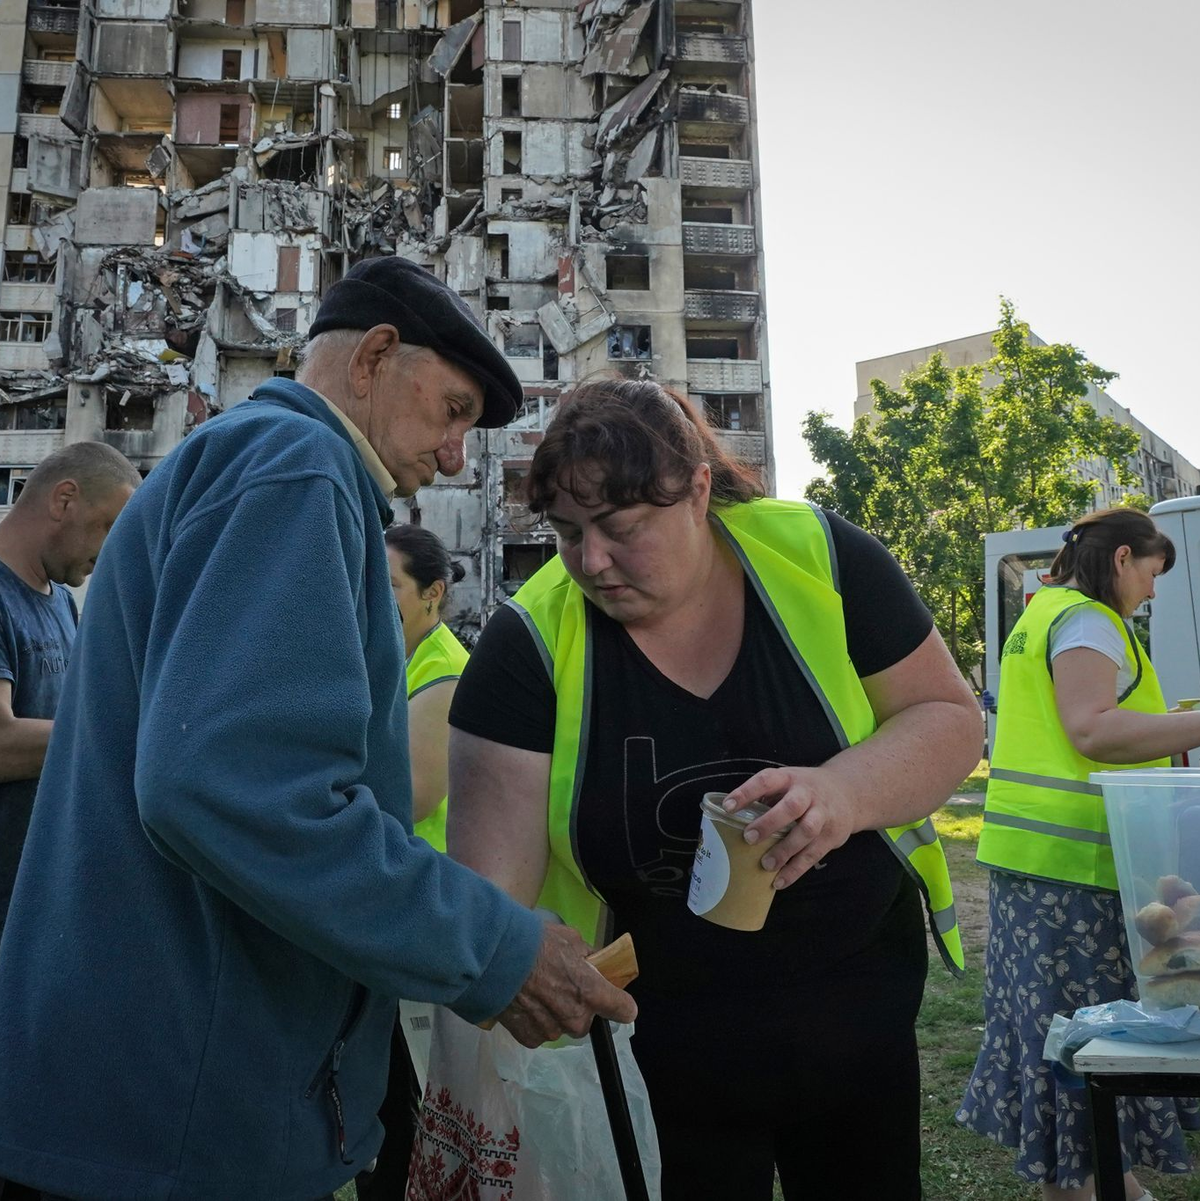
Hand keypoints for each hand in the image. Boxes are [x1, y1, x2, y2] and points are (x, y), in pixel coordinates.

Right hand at [497, 923, 637, 1047]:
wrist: (494, 959)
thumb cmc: (535, 944)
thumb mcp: (570, 939)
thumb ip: (587, 956)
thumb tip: (594, 963)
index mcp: (591, 992)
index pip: (624, 1010)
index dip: (620, 1004)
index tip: (614, 1000)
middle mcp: (576, 1017)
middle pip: (586, 1020)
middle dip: (577, 1005)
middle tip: (559, 985)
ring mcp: (552, 1031)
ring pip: (561, 1026)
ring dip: (554, 1013)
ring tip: (535, 991)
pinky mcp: (530, 1039)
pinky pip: (540, 1032)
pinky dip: (534, 1021)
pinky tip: (523, 1002)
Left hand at [722, 766, 859, 889]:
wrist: (848, 792)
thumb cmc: (805, 790)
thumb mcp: (787, 783)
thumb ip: (765, 797)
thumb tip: (731, 821)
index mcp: (789, 778)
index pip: (766, 780)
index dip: (746, 792)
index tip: (728, 807)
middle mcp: (807, 794)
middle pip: (791, 806)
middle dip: (769, 822)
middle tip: (749, 838)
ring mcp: (822, 814)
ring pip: (806, 831)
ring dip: (785, 849)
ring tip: (766, 864)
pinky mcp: (832, 835)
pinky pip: (813, 854)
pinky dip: (796, 870)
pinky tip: (780, 881)